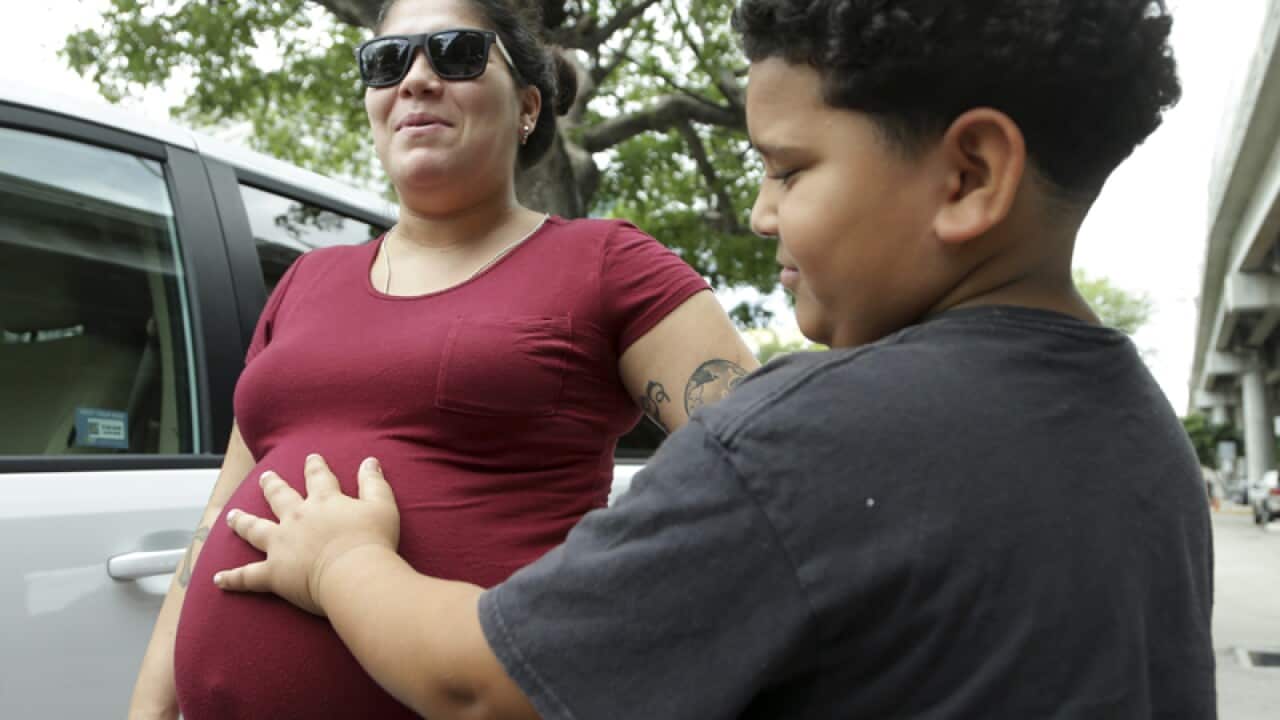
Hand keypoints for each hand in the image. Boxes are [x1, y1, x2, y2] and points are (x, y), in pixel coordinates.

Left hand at [215, 454, 399, 614]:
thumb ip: (374, 482)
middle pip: (280, 497)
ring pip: (255, 529)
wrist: (355, 574)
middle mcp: (297, 518)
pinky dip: (232, 579)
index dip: (315, 466)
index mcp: (324, 502)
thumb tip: (370, 461)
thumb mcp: (382, 505)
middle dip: (272, 485)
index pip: (317, 477)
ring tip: (232, 516)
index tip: (311, 457)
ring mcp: (281, 545)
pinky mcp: (274, 573)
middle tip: (265, 477)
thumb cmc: (372, 541)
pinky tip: (218, 579)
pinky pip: (248, 576)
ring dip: (242, 522)